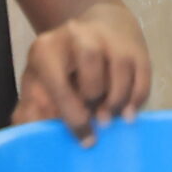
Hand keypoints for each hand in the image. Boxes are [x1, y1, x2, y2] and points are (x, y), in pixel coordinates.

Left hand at [15, 3, 151, 143]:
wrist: (95, 31)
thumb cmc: (61, 68)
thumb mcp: (38, 83)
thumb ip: (31, 110)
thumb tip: (32, 137)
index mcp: (47, 48)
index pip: (58, 81)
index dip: (72, 115)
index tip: (84, 139)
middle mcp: (78, 35)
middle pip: (90, 59)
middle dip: (93, 96)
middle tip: (96, 121)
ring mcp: (109, 39)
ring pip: (119, 68)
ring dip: (116, 100)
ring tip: (111, 118)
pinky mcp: (135, 49)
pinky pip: (141, 77)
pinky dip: (135, 99)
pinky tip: (127, 113)